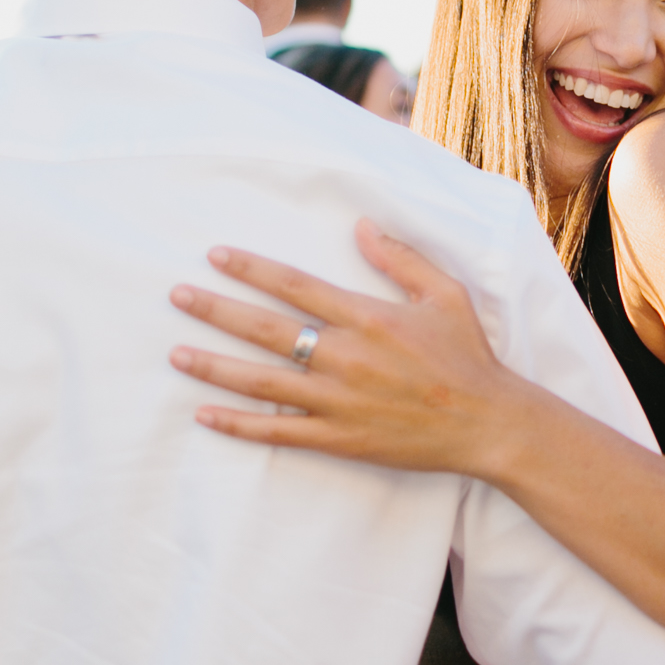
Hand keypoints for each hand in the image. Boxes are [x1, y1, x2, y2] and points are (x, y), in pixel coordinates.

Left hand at [169, 220, 535, 480]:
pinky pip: (279, 431)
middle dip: (216, 311)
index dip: (251, 269)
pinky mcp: (339, 439)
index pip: (295, 285)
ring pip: (262, 382)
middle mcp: (345, 358)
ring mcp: (338, 402)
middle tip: (178, 297)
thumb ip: (400, 258)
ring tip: (176, 354)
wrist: (488, 424)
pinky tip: (205, 415)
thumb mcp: (445, 294)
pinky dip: (239, 425)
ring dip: (214, 367)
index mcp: (367, 317)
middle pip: (266, 329)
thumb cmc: (468, 356)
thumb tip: (360, 225)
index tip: (216, 256)